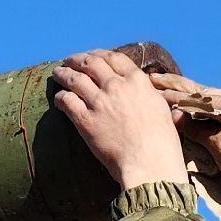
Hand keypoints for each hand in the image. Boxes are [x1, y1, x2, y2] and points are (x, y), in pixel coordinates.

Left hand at [53, 51, 188, 190]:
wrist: (150, 165)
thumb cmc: (162, 144)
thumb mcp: (161, 110)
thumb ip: (146, 95)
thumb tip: (141, 90)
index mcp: (137, 82)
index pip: (114, 58)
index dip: (100, 54)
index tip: (93, 56)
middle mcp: (117, 87)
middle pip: (90, 63)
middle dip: (77, 60)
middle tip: (70, 61)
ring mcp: (100, 102)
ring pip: (74, 79)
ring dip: (63, 74)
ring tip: (57, 74)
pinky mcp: (86, 120)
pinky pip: (67, 101)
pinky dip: (61, 97)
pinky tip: (59, 99)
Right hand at [151, 76, 220, 220]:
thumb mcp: (220, 148)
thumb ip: (196, 129)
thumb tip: (173, 115)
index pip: (201, 98)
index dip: (176, 97)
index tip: (155, 91)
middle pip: (207, 95)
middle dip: (181, 91)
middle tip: (156, 80)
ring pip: (214, 101)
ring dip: (192, 100)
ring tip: (167, 89)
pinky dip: (206, 110)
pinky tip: (189, 105)